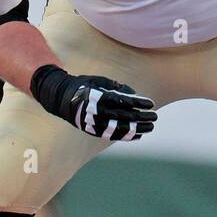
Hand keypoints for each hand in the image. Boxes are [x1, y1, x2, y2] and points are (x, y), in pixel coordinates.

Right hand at [30, 65, 156, 140]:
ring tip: (150, 127)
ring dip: (137, 128)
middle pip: (123, 116)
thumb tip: (134, 94)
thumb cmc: (85, 86)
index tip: (151, 103)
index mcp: (97, 96)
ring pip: (119, 128)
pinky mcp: (93, 130)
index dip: (138, 102)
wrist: (61, 98)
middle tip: (155, 116)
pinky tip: (138, 134)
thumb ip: (117, 87)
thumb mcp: (99, 80)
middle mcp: (95, 111)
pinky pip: (111, 135)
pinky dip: (126, 136)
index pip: (122, 101)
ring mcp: (93, 123)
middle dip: (141, 117)